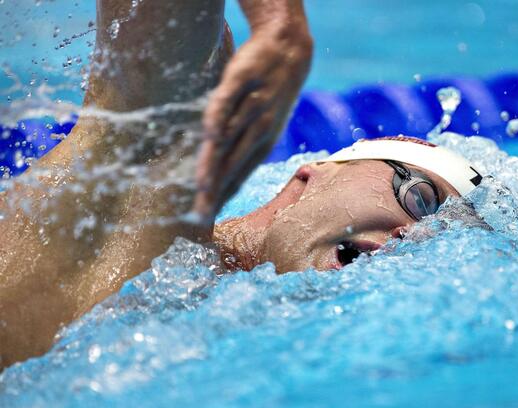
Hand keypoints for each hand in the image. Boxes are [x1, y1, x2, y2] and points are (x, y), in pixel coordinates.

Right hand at [194, 26, 312, 221]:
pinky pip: (228, 101)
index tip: (206, 221)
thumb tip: (217, 171)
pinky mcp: (243, 79)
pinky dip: (220, 118)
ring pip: (231, 139)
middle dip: (217, 192)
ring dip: (217, 163)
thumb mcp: (259, 123)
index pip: (239, 176)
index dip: (223, 199)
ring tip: (202, 187)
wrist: (288, 49)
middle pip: (233, 166)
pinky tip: (210, 135)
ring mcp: (252, 105)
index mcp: (263, 143)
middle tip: (201, 216)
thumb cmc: (266, 92)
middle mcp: (260, 129)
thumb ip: (236, 146)